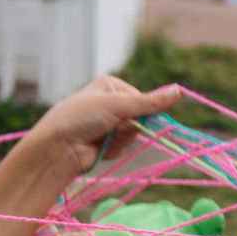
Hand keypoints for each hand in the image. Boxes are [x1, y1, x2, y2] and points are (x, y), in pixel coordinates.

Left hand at [17, 76, 182, 180]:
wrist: (58, 147)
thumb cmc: (83, 117)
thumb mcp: (118, 105)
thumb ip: (149, 102)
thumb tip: (178, 90)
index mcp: (111, 86)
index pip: (142, 99)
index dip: (142, 111)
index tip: (131, 116)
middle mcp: (109, 103)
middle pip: (139, 118)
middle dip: (128, 127)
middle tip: (113, 127)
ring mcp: (106, 124)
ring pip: (132, 135)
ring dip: (121, 139)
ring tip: (102, 137)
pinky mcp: (104, 143)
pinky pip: (121, 147)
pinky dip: (113, 149)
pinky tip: (98, 147)